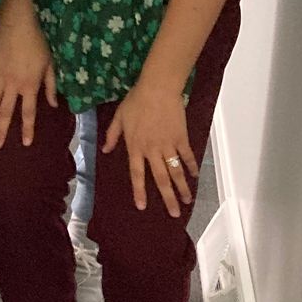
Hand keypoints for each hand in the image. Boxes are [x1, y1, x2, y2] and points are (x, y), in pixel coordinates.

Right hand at [0, 19, 56, 149]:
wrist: (15, 25)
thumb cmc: (37, 43)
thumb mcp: (50, 64)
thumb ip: (50, 86)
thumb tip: (54, 105)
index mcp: (29, 85)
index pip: (28, 112)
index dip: (27, 129)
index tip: (24, 143)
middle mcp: (12, 86)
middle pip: (5, 112)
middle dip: (0, 130)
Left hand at [102, 80, 197, 217]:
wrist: (157, 88)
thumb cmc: (136, 101)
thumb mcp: (119, 117)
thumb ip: (112, 135)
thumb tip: (106, 150)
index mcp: (135, 147)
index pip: (137, 174)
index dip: (139, 191)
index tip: (142, 206)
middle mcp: (152, 150)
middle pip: (161, 179)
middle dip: (168, 198)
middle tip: (175, 214)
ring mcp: (168, 145)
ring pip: (176, 171)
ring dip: (182, 187)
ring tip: (187, 201)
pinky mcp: (181, 137)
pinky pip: (187, 155)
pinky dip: (191, 166)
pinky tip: (195, 176)